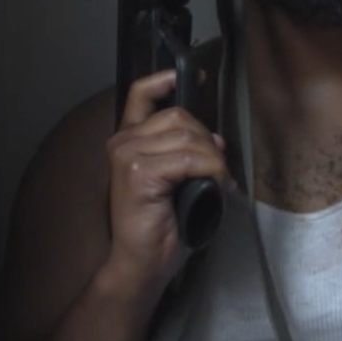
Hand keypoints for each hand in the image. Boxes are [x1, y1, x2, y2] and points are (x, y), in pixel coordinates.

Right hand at [101, 68, 232, 295]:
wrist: (140, 264)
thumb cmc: (159, 226)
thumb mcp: (172, 180)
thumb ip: (183, 151)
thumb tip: (214, 136)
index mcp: (126, 140)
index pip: (140, 93)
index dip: (166, 80)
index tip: (195, 76)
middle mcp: (122, 142)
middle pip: (179, 116)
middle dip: (207, 141)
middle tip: (217, 170)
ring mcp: (127, 155)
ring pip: (188, 136)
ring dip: (214, 160)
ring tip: (219, 184)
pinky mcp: (140, 173)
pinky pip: (192, 158)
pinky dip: (213, 171)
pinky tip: (217, 188)